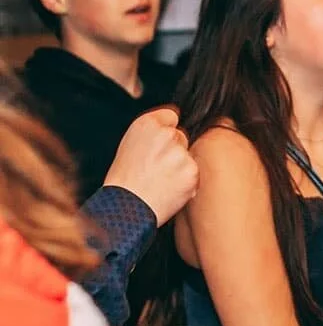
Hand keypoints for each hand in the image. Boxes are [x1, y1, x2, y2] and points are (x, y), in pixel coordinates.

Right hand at [103, 107, 198, 226]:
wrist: (125, 208)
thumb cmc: (124, 179)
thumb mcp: (130, 145)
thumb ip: (152, 132)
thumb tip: (173, 125)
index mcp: (147, 124)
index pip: (171, 116)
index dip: (165, 132)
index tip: (159, 145)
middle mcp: (166, 134)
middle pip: (181, 136)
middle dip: (173, 150)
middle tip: (155, 168)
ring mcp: (181, 153)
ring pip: (188, 156)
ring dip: (180, 167)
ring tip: (160, 181)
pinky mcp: (192, 171)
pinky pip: (194, 173)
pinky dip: (186, 182)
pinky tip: (168, 189)